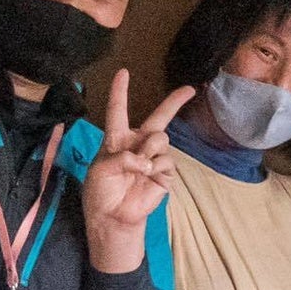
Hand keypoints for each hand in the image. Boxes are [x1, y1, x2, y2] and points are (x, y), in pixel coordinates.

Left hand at [80, 74, 194, 270]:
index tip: (124, 72)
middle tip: (190, 89)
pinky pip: (167, 161)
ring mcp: (153, 158)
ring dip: (149, 151)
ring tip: (139, 168)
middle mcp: (137, 144)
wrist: (114, 217)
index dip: (120, 91)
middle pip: (159, 118)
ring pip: (161, 139)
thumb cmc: (100, 192)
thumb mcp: (100, 168)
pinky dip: (156, 168)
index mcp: (116, 139)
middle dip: (174, 102)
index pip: (118, 110)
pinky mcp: (165, 173)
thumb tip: (145, 158)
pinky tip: (147, 177)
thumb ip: (121, 156)